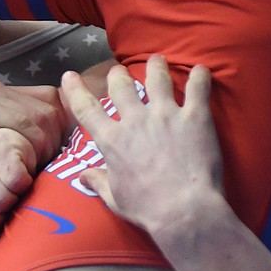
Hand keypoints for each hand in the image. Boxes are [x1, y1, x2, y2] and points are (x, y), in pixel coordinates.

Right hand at [60, 56, 222, 233]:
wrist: (182, 210)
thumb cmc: (146, 208)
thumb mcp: (115, 199)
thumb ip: (98, 183)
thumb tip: (83, 177)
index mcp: (112, 140)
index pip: (86, 108)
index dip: (75, 90)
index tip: (69, 76)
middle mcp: (135, 120)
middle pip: (122, 86)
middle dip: (118, 76)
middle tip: (119, 72)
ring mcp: (166, 114)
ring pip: (158, 79)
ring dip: (156, 66)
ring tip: (156, 60)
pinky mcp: (195, 117)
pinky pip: (198, 88)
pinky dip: (200, 77)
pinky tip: (201, 70)